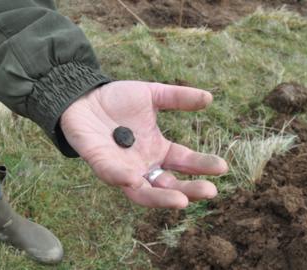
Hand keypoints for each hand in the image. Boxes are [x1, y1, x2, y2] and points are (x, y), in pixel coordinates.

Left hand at [60, 81, 227, 208]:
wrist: (83, 96)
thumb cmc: (117, 99)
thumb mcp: (152, 95)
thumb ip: (178, 98)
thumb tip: (209, 98)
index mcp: (157, 149)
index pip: (184, 163)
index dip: (202, 166)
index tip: (222, 167)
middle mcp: (143, 164)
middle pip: (169, 184)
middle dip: (190, 189)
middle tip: (210, 191)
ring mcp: (122, 168)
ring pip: (144, 192)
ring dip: (162, 198)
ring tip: (183, 201)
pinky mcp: (100, 163)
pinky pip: (111, 175)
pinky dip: (122, 178)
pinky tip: (136, 180)